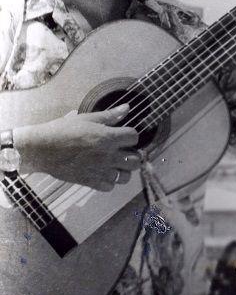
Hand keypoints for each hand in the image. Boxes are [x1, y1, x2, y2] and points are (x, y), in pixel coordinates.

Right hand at [14, 105, 139, 191]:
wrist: (40, 149)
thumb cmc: (62, 130)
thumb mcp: (86, 119)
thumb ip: (109, 116)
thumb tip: (127, 108)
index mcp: (108, 137)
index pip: (134, 137)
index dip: (131, 135)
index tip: (124, 135)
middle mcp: (108, 156)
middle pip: (136, 160)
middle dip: (132, 154)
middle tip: (123, 151)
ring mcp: (100, 171)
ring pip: (126, 176)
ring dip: (123, 170)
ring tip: (115, 164)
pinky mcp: (90, 182)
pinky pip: (110, 187)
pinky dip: (109, 181)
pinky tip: (104, 173)